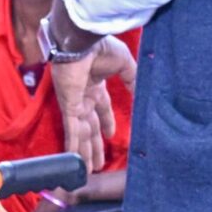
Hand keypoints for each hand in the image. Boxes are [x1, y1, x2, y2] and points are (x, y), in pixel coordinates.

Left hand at [48, 35, 134, 172]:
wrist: (83, 40)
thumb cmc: (102, 47)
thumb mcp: (125, 65)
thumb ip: (132, 80)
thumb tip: (143, 94)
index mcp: (96, 85)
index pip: (101, 109)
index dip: (106, 123)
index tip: (110, 137)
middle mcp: (84, 96)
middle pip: (90, 128)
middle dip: (94, 146)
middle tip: (97, 164)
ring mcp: (74, 102)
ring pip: (81, 133)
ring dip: (85, 152)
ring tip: (88, 171)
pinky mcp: (68, 105)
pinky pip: (71, 130)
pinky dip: (73, 145)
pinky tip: (74, 160)